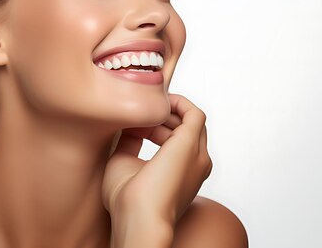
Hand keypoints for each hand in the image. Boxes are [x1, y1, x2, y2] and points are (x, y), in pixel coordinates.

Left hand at [102, 93, 211, 226]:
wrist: (137, 219)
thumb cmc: (127, 201)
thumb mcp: (124, 162)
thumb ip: (130, 141)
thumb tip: (128, 121)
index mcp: (185, 172)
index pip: (177, 137)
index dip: (155, 125)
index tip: (133, 124)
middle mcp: (197, 163)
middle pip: (185, 125)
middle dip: (162, 115)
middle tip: (137, 115)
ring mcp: (197, 154)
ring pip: (189, 118)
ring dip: (165, 110)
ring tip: (140, 114)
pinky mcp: (191, 144)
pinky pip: (193, 113)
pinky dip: (175, 103)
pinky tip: (153, 106)